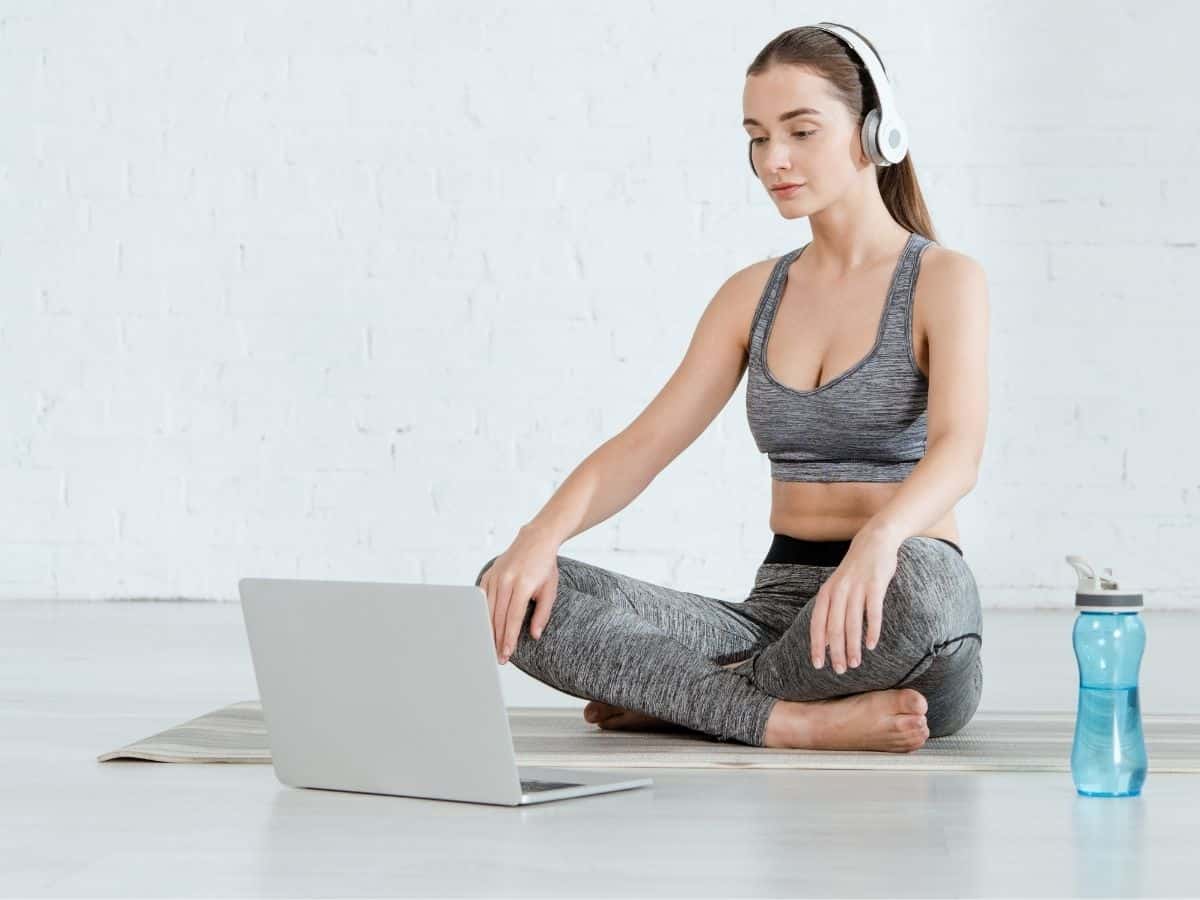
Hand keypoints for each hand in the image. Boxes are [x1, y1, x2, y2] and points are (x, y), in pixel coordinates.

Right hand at [479, 525, 561, 664]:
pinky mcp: (489, 573)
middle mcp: (506, 580)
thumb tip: (534, 635)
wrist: (535, 540)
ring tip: (490, 645)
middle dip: (497, 639)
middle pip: (498, 616)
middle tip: (498, 657)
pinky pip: (482, 597)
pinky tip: (483, 625)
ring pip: (488, 608)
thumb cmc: (544, 566)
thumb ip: (542, 614)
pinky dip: (482, 612)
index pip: (513, 618)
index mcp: (523, 584)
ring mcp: (496, 575)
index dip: (509, 638)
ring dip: (489, 629)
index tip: (507, 654)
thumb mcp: (550, 590)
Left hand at [809, 529, 901, 673]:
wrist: (874, 541)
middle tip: (840, 670)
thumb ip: (831, 612)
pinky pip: (872, 612)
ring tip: (855, 663)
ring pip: (852, 624)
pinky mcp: (875, 585)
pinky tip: (872, 645)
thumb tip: (826, 641)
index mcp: (826, 593)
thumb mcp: (837, 588)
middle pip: (834, 628)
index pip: (817, 624)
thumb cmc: (855, 571)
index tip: (818, 665)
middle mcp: (838, 591)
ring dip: (853, 646)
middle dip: (836, 652)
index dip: (816, 645)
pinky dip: (871, 630)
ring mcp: (856, 588)